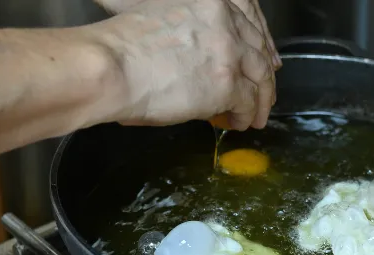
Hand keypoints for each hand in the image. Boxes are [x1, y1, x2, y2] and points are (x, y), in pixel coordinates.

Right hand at [89, 0, 275, 129]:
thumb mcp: (164, 21)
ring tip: (257, 116)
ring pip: (260, 78)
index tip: (260, 59)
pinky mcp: (227, 83)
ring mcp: (229, 52)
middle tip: (263, 92)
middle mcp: (225, 21)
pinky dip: (247, 115)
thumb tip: (198, 63)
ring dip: (261, 100)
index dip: (257, 44)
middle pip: (258, 49)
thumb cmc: (120, 48)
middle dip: (263, 75)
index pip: (247, 21)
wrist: (110, 66)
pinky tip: (239, 123)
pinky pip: (248, 103)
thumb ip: (192, 34)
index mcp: (209, 1)